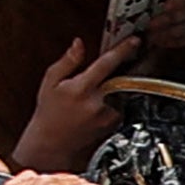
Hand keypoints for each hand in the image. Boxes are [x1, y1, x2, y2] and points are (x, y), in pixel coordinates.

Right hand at [24, 29, 135, 162]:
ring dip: (121, 82)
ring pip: (124, 90)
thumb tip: (79, 43)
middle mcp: (97, 102)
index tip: (135, 40)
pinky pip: (123, 103)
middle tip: (131, 56)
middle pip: (123, 76)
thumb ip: (68, 61)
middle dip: (130, 65)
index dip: (123, 50)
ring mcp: (108, 115)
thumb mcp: (50, 82)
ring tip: (106, 85)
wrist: (52, 143)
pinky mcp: (114, 124)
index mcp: (81, 89)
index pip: (107, 64)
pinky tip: (104, 99)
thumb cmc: (49, 112)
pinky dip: (119, 96)